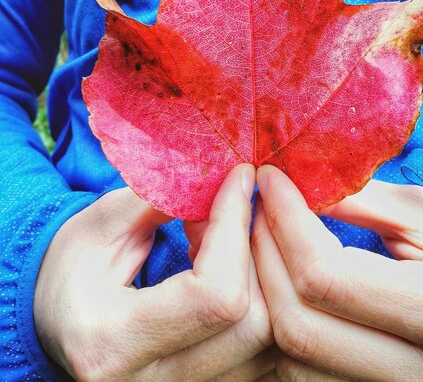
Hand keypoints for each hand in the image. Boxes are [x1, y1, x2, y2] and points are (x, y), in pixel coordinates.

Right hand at [34, 164, 272, 381]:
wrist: (53, 319)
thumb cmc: (70, 268)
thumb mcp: (101, 222)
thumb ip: (163, 200)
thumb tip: (224, 180)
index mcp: (115, 343)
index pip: (217, 295)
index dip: (236, 229)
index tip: (239, 178)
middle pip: (253, 324)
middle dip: (254, 250)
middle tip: (227, 205)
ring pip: (264, 341)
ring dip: (260, 273)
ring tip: (221, 234)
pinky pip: (257, 348)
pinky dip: (258, 297)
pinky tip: (226, 263)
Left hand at [252, 165, 422, 381]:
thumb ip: (364, 200)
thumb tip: (295, 185)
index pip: (327, 274)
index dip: (286, 220)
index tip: (270, 179)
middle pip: (299, 324)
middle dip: (262, 256)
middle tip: (255, 209)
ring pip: (292, 360)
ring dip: (261, 294)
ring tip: (261, 242)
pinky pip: (301, 376)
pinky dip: (278, 329)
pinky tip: (276, 283)